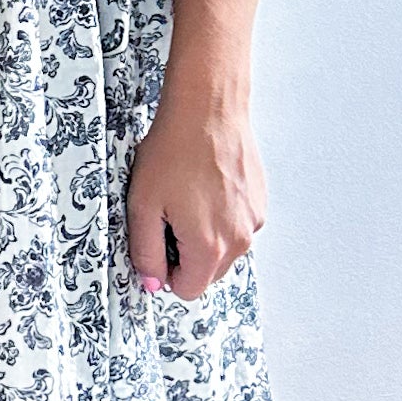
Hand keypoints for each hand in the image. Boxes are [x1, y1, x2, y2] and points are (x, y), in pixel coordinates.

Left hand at [125, 82, 267, 301]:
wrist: (208, 110)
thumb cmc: (174, 150)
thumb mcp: (142, 205)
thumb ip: (146, 253)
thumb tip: (152, 282)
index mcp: (209, 247)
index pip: (188, 290)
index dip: (166, 270)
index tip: (158, 240)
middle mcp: (239, 240)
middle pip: (208, 272)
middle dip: (186, 253)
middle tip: (170, 213)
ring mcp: (253, 220)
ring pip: (224, 249)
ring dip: (205, 234)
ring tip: (189, 195)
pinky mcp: (260, 201)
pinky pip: (237, 224)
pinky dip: (221, 214)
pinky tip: (206, 184)